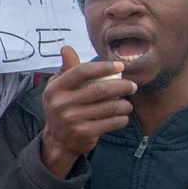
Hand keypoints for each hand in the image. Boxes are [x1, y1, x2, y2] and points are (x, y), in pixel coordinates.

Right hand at [38, 46, 136, 177]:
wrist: (57, 140)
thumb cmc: (63, 107)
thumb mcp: (59, 88)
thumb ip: (67, 69)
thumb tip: (66, 48)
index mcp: (55, 88)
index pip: (81, 71)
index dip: (103, 67)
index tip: (120, 67)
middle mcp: (61, 104)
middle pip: (99, 89)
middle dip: (122, 86)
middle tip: (132, 86)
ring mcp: (72, 119)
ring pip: (109, 107)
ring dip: (125, 104)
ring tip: (128, 104)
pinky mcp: (83, 133)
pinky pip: (111, 122)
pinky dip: (121, 119)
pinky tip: (121, 117)